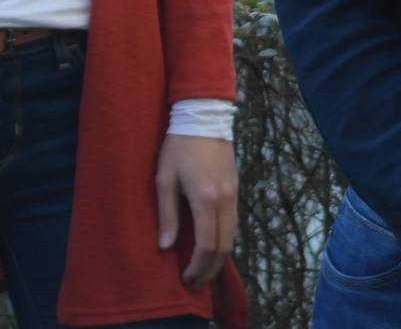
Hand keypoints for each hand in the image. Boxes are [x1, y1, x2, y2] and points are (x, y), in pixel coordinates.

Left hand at [155, 133, 237, 287]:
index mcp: (205, 198)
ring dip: (220, 258)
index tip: (185, 278)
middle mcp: (225, 199)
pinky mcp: (236, 188)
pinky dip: (225, 241)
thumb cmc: (178, 147)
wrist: (203, 116)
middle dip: (211, 269)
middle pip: (225, 246)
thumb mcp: (164, 179)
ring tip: (203, 270)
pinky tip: (213, 247)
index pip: (207, 244)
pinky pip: (234, 222)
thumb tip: (166, 246)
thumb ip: (167, 214)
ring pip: (233, 236)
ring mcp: (234, 193)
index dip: (197, 266)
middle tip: (195, 283)